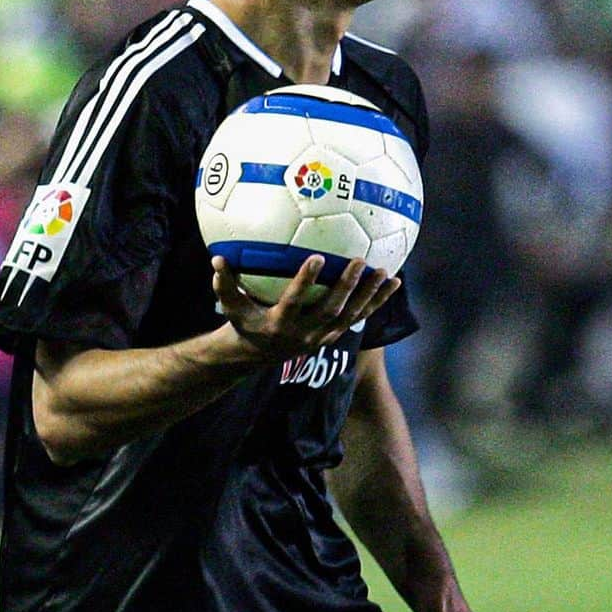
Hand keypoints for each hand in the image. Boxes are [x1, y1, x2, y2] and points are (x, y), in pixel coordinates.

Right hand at [212, 255, 399, 358]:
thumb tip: (216, 260)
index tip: (316, 257)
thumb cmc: (244, 321)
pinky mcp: (335, 334)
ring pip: (351, 317)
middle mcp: (304, 332)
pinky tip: (394, 282)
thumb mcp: (230, 306)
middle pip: (330, 310)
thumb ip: (225, 285)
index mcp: (280, 323)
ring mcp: (323, 336)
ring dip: (370, 296)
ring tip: (386, 273)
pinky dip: (378, 302)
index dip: (305, 282)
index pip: (294, 301)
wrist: (260, 353)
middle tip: (360, 261)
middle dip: (346, 287)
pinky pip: (360, 317)